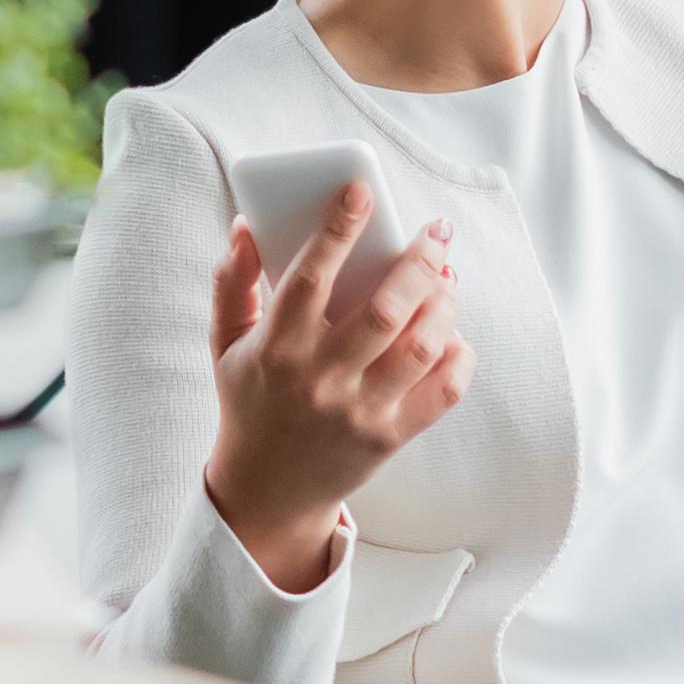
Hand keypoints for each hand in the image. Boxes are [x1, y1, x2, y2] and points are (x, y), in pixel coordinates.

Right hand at [201, 181, 464, 598]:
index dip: (336, 229)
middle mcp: (320, 380)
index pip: (309, 277)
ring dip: (444, 303)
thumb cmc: (251, 402)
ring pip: (421, 346)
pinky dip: (458, 355)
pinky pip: (442, 391)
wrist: (267, 491)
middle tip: (438, 230)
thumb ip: (232, 284)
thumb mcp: (226, 345)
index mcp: (276, 349)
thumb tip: (246, 225)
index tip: (361, 191)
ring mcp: (359, 412)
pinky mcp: (390, 438)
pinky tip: (452, 332)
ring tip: (447, 276)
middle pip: (385, 310)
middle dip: (420, 260)